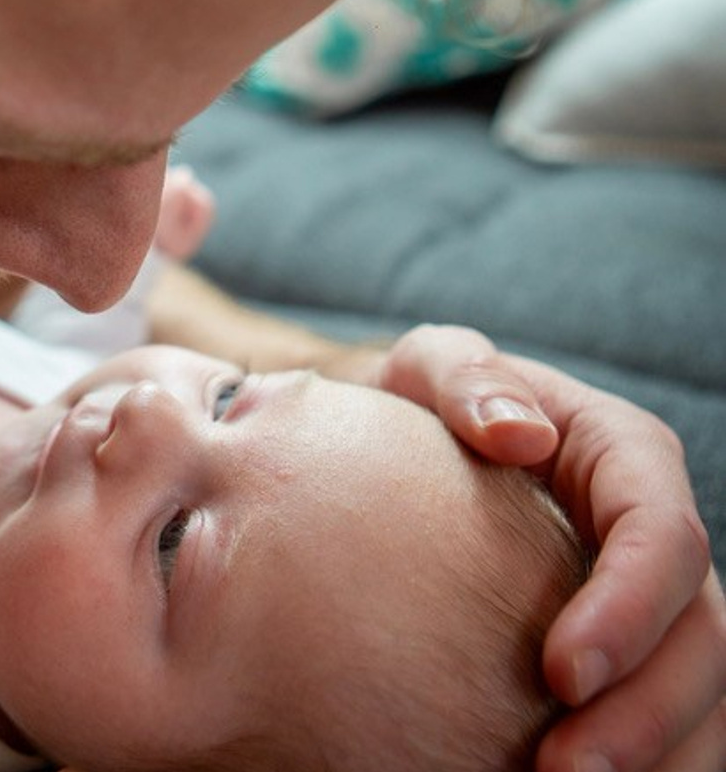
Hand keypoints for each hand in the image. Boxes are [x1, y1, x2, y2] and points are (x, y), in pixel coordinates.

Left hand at [382, 325, 725, 771]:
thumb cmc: (419, 401)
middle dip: (645, 714)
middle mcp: (654, 534)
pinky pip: (662, 722)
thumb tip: (519, 434)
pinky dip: (635, 763)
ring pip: (698, 697)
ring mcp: (649, 599)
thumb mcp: (431, 365)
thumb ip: (466, 378)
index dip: (630, 609)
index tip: (560, 672)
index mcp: (625, 456)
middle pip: (697, 638)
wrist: (400, 442)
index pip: (663, 536)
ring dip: (647, 758)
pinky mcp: (626, 650)